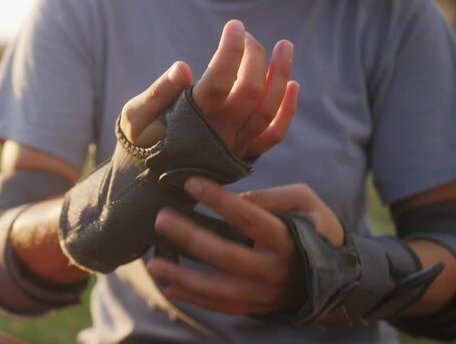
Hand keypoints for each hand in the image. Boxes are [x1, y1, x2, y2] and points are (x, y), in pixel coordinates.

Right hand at [120, 19, 299, 157]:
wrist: (150, 183)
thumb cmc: (141, 143)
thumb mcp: (136, 118)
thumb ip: (158, 93)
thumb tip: (183, 67)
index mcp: (191, 121)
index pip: (218, 81)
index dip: (230, 51)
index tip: (234, 27)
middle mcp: (219, 134)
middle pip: (250, 90)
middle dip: (254, 56)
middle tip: (248, 36)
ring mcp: (235, 146)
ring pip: (268, 110)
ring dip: (281, 75)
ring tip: (286, 47)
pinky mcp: (243, 155)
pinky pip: (273, 134)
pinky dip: (287, 110)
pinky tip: (294, 85)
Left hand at [146, 178, 343, 314]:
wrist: (337, 278)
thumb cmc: (316, 229)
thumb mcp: (306, 202)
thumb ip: (274, 197)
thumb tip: (237, 199)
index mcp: (286, 238)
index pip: (247, 217)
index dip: (218, 200)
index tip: (190, 183)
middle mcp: (272, 269)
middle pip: (224, 255)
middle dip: (189, 237)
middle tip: (160, 219)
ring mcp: (262, 293)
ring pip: (216, 289)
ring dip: (182, 277)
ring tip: (152, 263)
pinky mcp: (254, 306)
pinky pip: (219, 306)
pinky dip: (193, 298)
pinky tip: (169, 287)